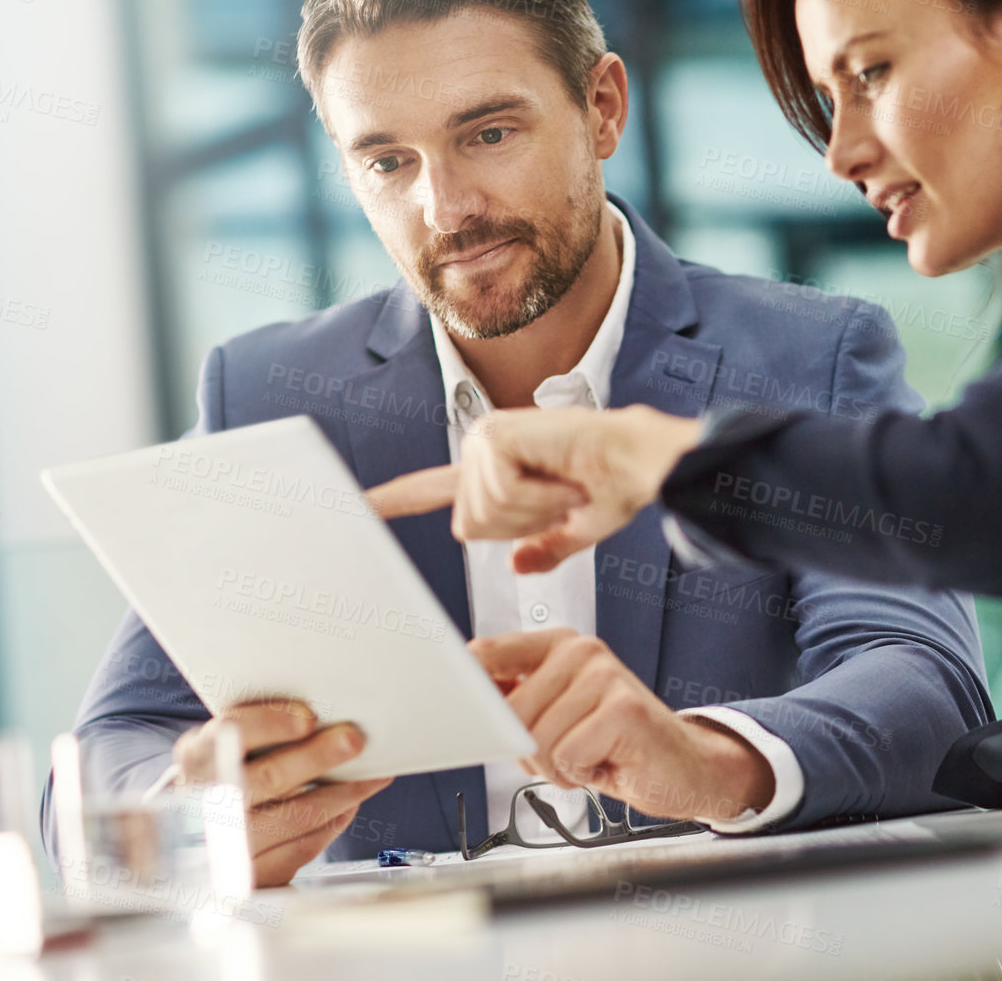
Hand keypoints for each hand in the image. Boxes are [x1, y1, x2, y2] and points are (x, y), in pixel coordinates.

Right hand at [171, 699, 392, 886]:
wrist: (199, 836)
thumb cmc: (229, 777)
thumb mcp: (231, 747)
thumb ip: (266, 732)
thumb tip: (327, 718)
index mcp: (199, 758)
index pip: (228, 735)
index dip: (268, 725)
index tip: (307, 718)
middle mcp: (204, 802)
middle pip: (266, 779)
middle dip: (315, 758)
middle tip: (352, 741)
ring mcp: (224, 846)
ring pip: (293, 817)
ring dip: (341, 793)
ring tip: (370, 775)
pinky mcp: (250, 875)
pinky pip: (301, 849)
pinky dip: (332, 823)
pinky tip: (349, 805)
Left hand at [367, 405, 701, 572]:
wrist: (643, 463)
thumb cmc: (617, 486)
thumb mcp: (573, 530)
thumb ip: (541, 548)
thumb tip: (518, 564)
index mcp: (495, 469)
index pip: (431, 489)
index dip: (394, 500)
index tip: (357, 506)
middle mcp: (483, 449)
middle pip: (470, 527)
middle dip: (521, 525)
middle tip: (560, 498)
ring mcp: (487, 440)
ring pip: (485, 515)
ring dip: (535, 511)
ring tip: (565, 485)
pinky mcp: (497, 437)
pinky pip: (501, 496)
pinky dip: (539, 498)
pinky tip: (561, 477)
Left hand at [470, 628, 773, 821]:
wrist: (684, 766)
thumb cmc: (613, 744)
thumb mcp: (554, 716)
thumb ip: (514, 702)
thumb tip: (464, 704)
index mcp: (557, 645)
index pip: (488, 653)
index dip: (466, 687)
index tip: (456, 708)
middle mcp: (582, 650)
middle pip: (510, 712)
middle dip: (529, 750)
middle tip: (564, 751)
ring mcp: (605, 675)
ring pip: (538, 739)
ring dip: (558, 766)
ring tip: (590, 755)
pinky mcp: (624, 709)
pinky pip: (567, 756)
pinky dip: (581, 774)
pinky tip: (606, 761)